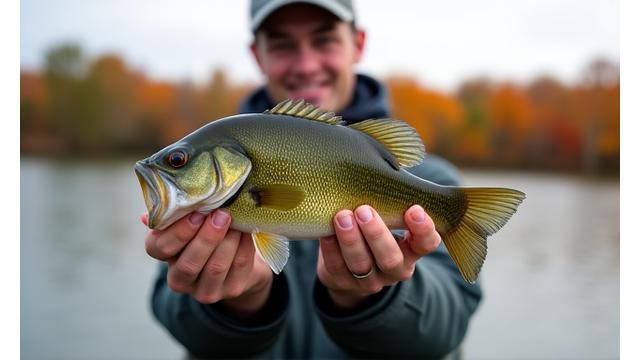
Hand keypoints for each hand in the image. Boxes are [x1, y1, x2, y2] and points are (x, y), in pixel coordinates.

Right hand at [142, 210, 272, 316]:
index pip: (159, 248)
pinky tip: (247, 230)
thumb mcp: (190, 221)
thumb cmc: (206, 231)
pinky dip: (244, 245)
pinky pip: (238, 265)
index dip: (178, 232)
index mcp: (164, 256)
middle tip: (221, 215)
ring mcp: (204, 290)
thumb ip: (177, 215)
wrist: (237, 257)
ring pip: (216, 266)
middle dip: (207, 238)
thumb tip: (148, 216)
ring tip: (236, 219)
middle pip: (189, 263)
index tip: (197, 214)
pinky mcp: (230, 290)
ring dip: (228, 240)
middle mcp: (179, 278)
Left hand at [317, 205, 440, 308]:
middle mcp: (394, 268)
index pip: (427, 244)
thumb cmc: (373, 227)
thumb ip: (392, 201)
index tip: (414, 209)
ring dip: (351, 240)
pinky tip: (327, 231)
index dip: (423, 229)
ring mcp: (369, 279)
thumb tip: (392, 165)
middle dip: (377, 234)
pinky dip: (331, 248)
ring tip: (342, 216)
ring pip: (361, 264)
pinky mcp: (343, 282)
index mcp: (411, 250)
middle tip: (364, 210)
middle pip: (391, 259)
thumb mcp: (388, 217)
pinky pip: (336, 267)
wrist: (347, 265)